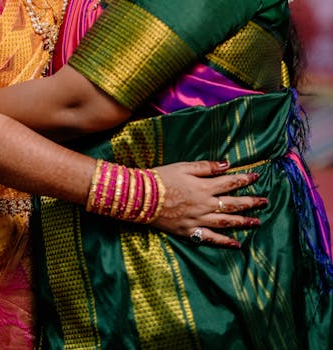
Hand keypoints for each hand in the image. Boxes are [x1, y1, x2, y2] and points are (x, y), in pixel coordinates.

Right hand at [152, 160, 266, 246]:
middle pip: (233, 204)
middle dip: (250, 202)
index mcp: (204, 187)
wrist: (142, 197)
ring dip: (243, 221)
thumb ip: (206, 167)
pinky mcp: (190, 231)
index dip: (244, 179)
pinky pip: (211, 238)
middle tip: (265, 202)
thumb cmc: (162, 178)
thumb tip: (227, 165)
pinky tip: (236, 244)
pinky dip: (224, 242)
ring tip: (257, 222)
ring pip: (226, 222)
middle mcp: (205, 205)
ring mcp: (198, 220)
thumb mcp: (183, 166)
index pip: (230, 182)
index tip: (256, 176)